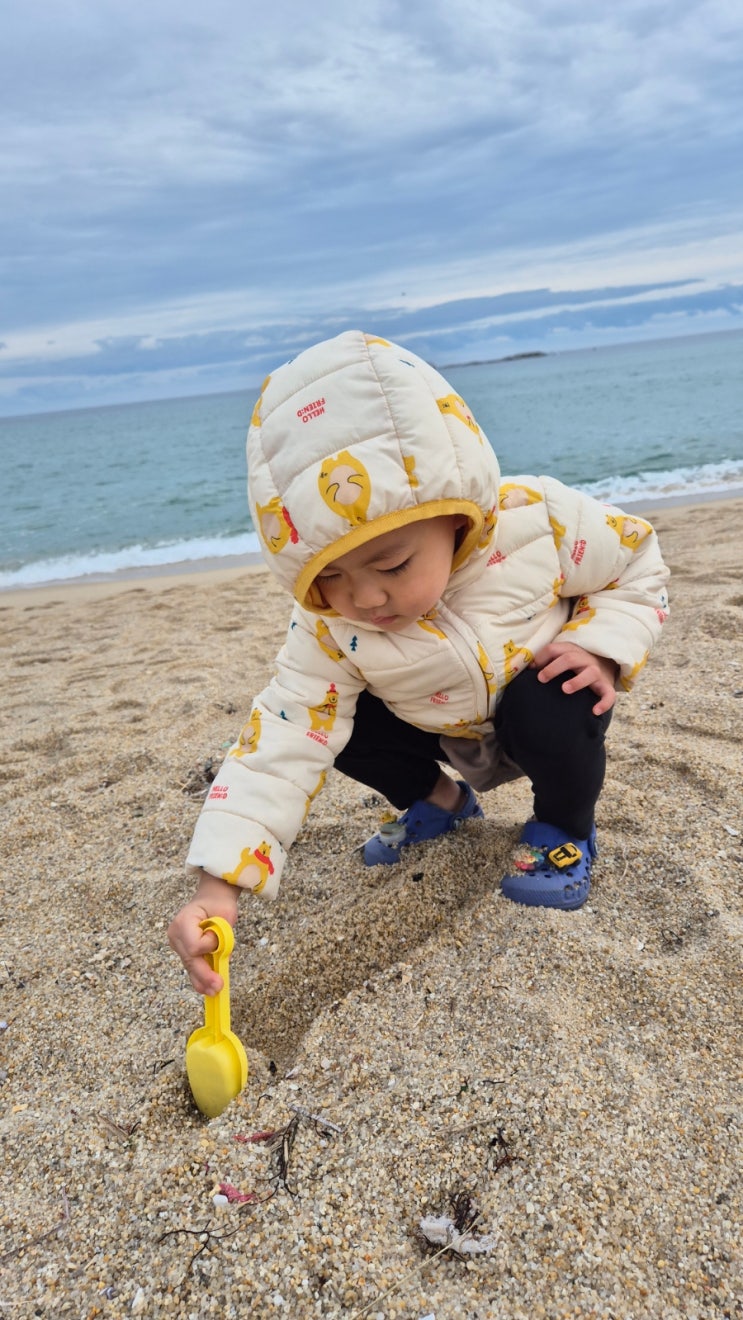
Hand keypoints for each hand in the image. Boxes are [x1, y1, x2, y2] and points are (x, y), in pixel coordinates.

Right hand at [167, 869, 239, 994]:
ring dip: (201, 979)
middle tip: (218, 987)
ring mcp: (176, 943)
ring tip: (214, 991)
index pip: (195, 945)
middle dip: (204, 975)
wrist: (211, 898)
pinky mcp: (181, 950)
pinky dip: (199, 976)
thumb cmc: (219, 904)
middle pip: (190, 960)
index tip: (219, 939)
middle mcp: (175, 934)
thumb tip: (221, 960)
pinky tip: (207, 988)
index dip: (209, 947)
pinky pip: (191, 965)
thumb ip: (223, 936)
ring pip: (189, 966)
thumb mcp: (226, 915)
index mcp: (184, 921)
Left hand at [531, 642, 617, 715]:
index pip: (554, 649)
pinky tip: (595, 711)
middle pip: (569, 658)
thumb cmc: (574, 664)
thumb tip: (527, 669)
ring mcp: (596, 672)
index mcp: (570, 651)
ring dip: (577, 681)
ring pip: (590, 673)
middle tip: (541, 678)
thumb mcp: (561, 657)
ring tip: (565, 689)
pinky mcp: (606, 686)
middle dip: (554, 668)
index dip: (541, 657)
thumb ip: (545, 661)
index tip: (532, 668)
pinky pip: (609, 694)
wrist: (604, 665)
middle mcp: (584, 659)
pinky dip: (604, 703)